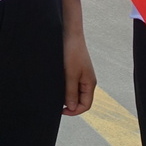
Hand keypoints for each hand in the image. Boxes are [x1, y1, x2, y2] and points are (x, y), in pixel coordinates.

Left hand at [61, 0, 96, 115]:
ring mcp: (81, 75)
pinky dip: (64, 87)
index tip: (61, 110)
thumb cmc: (72, 52)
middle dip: (70, 104)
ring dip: (66, 95)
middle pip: (80, 100)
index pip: (86, 105)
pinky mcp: (75, 69)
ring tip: (55, 93)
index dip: (74, 111)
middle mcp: (87, 81)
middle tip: (56, 103)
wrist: (69, 33)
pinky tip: (56, 84)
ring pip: (75, 92)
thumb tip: (72, 108)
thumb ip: (71, 92)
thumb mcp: (70, 74)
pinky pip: (71, 83)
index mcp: (90, 83)